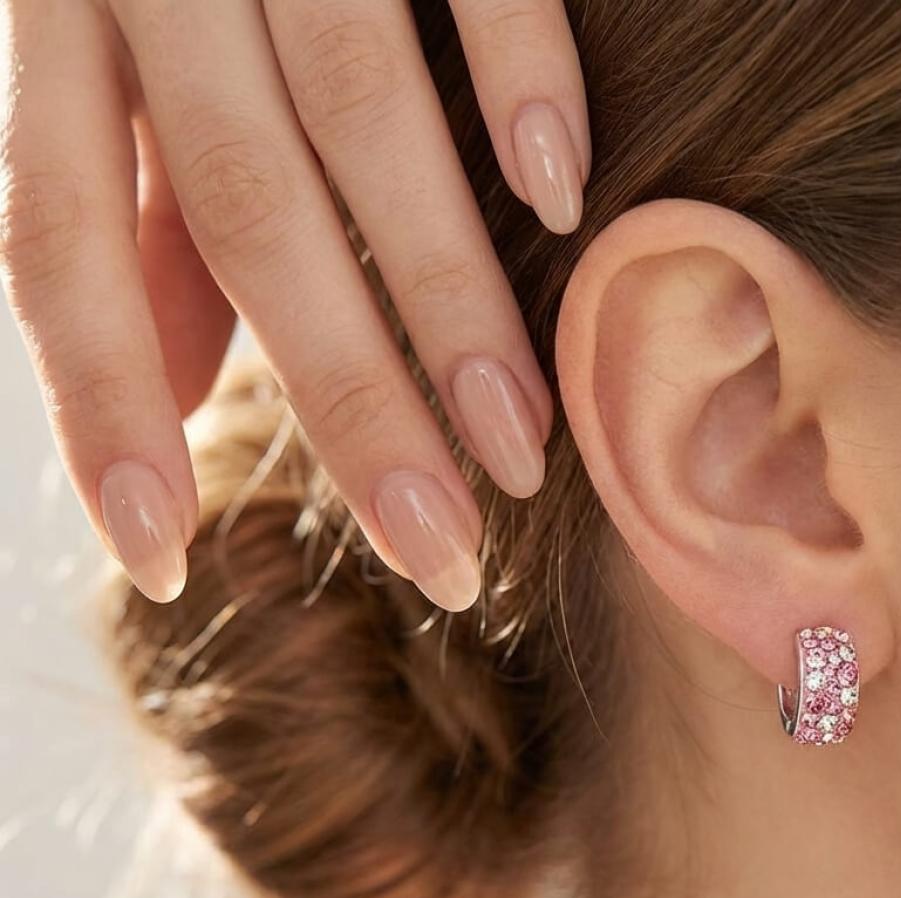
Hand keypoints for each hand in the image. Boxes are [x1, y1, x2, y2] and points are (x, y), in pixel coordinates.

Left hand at [0, 0, 589, 610]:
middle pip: (249, 218)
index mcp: (58, 11)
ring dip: (453, 300)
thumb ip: (135, 202)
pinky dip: (520, 73)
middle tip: (439, 555)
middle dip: (349, 405)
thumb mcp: (107, 38)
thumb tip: (179, 384)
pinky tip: (565, 197)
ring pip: (364, 122)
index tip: (164, 560)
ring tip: (520, 449)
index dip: (102, 410)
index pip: (56, 242)